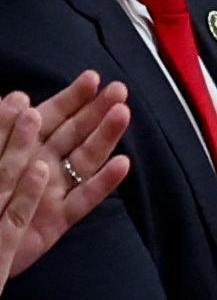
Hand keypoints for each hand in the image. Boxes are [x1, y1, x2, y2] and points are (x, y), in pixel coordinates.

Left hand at [0, 75, 131, 290]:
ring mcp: (53, 191)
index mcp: (23, 146)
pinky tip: (122, 163)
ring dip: (105, 135)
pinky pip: (84, 199)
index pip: (52, 115)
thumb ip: (0, 128)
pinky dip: (104, 182)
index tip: (93, 79)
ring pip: (85, 159)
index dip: (73, 97)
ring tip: (122, 114)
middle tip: (119, 91)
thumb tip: (17, 98)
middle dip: (98, 110)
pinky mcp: (58, 220)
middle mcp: (43, 164)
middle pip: (76, 132)